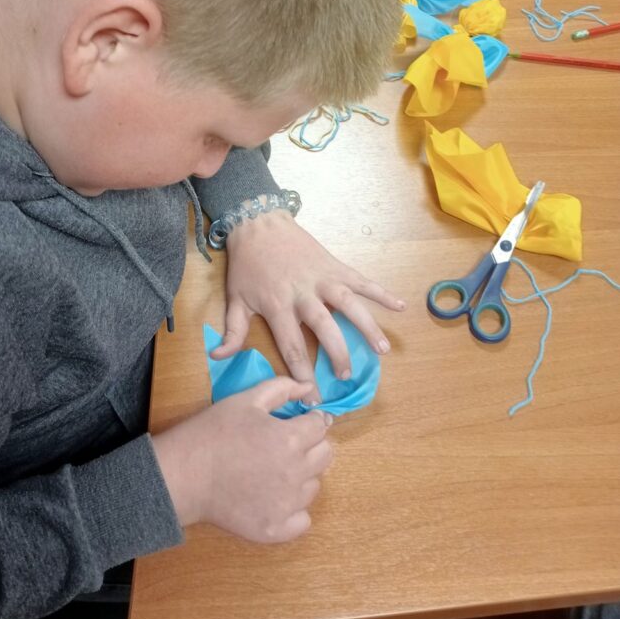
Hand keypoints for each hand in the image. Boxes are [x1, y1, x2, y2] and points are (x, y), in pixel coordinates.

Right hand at [152, 377, 332, 542]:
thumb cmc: (214, 432)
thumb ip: (281, 389)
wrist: (185, 474)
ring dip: (302, 476)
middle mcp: (295, 473)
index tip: (295, 423)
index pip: (320, 427)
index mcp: (289, 439)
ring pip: (313, 486)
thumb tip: (307, 388)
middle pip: (325, 456)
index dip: (309, 421)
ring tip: (273, 470)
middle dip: (311, 445)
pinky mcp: (276, 530)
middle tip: (284, 445)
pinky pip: (303, 520)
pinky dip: (294, 510)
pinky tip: (274, 498)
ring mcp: (287, 505)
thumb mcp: (246, 400)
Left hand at [212, 211, 405, 402]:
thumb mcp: (235, 298)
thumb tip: (219, 357)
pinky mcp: (335, 265)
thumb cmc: (247, 264)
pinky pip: (362, 280)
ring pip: (349, 304)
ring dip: (367, 326)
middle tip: (346, 376)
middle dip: (336, 354)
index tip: (312, 396)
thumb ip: (232, 331)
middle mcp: (303, 293)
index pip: (291, 345)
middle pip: (324, 327)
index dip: (302, 372)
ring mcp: (322, 278)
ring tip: (382, 350)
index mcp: (277, 305)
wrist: (259, 223)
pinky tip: (400, 306)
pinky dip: (382, 292)